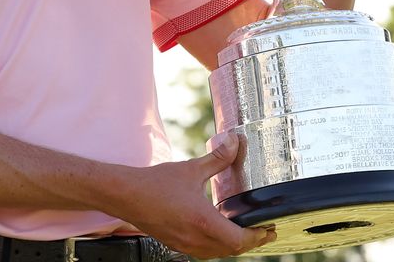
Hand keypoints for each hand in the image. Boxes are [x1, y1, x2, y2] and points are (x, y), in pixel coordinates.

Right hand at [107, 135, 274, 258]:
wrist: (125, 195)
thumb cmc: (155, 183)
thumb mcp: (191, 169)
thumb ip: (217, 158)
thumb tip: (235, 142)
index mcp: (202, 221)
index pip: (238, 240)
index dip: (257, 237)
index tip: (268, 228)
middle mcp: (195, 238)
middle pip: (231, 251)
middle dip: (251, 243)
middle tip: (264, 232)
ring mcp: (184, 244)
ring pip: (217, 253)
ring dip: (234, 246)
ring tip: (245, 234)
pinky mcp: (176, 244)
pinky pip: (204, 252)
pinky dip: (217, 246)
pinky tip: (219, 234)